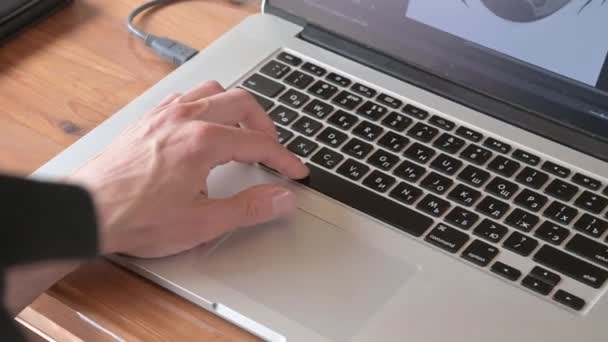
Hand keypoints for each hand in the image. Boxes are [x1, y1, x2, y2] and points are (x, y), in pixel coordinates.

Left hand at [69, 81, 308, 257]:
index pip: (259, 144)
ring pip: (214, 91)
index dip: (284, 159)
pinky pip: (186, 96)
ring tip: (242, 134)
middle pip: (242, 103)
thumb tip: (281, 198)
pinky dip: (207, 105)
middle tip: (272, 150)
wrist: (86, 212)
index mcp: (203, 142)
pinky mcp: (149, 119)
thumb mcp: (202, 222)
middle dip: (265, 126)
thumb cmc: (136, 217)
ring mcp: (164, 115)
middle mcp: (185, 119)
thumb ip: (249, 208)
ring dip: (236, 109)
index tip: (295, 171)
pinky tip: (204, 126)